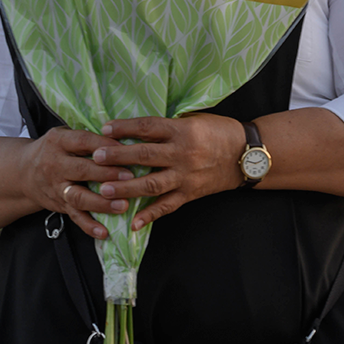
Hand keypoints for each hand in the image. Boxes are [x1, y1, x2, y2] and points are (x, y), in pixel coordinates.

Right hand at [11, 126, 127, 240]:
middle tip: (130, 177)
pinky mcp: (60, 204)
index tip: (125, 149)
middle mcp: (55, 165)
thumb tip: (123, 135)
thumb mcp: (64, 135)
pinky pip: (74, 216)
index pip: (82, 141)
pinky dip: (89, 226)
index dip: (104, 145)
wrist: (23, 172)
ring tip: (122, 205)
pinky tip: (104, 232)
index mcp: (58, 142)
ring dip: (101, 202)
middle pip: (81, 170)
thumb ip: (87, 137)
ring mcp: (57, 187)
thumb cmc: (54, 150)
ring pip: (78, 196)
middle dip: (106, 174)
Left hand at [86, 113, 246, 231]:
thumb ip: (168, 126)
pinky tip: (132, 223)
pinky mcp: (191, 193)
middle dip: (117, 157)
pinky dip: (150, 216)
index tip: (104, 129)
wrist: (247, 155)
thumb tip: (137, 128)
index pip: (148, 127)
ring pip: (151, 184)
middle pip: (144, 155)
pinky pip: (167, 206)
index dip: (125, 128)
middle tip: (96, 158)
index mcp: (183, 130)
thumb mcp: (195, 120)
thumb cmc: (220, 132)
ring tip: (103, 191)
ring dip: (126, 188)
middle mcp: (183, 154)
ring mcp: (186, 176)